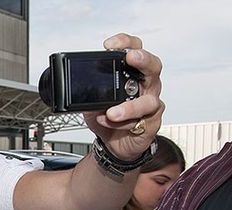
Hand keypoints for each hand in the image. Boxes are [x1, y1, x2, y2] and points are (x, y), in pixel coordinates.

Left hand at [84, 34, 163, 160]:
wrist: (113, 144)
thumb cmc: (107, 118)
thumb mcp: (92, 102)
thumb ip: (89, 93)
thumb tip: (78, 89)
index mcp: (133, 74)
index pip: (134, 50)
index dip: (125, 43)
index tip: (109, 45)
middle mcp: (146, 85)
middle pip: (153, 66)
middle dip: (143, 59)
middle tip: (131, 57)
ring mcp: (151, 104)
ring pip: (149, 100)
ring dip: (130, 106)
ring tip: (112, 112)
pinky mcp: (151, 123)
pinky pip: (141, 121)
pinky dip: (124, 122)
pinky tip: (110, 121)